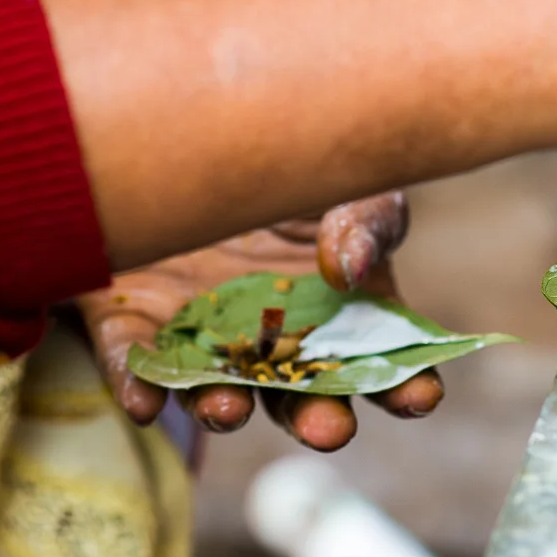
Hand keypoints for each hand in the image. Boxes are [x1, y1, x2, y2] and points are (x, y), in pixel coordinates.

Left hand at [74, 193, 443, 452]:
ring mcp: (205, 337)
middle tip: (329, 429)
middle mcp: (274, 342)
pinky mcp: (135, 319)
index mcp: (340, 312)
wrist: (189, 127)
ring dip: (225, 411)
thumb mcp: (340, 178)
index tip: (420, 394)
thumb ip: (364, 220)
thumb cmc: (285, 159)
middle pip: (302, 398)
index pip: (384, 363)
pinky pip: (135, 362)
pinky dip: (139, 386)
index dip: (407, 385)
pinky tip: (141, 402)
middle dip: (318, 419)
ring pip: (217, 391)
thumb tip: (347, 268)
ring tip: (229, 412)